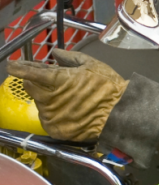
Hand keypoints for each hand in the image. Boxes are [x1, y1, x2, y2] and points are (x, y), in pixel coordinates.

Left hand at [8, 51, 127, 141]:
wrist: (121, 114)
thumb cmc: (108, 87)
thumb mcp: (92, 65)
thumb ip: (70, 57)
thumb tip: (55, 53)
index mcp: (56, 79)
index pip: (28, 72)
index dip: (18, 68)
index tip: (12, 66)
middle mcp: (49, 98)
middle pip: (30, 87)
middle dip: (37, 82)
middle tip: (51, 83)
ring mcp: (51, 116)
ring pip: (40, 104)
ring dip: (47, 99)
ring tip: (66, 99)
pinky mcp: (56, 130)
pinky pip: (47, 120)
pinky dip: (53, 115)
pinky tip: (67, 112)